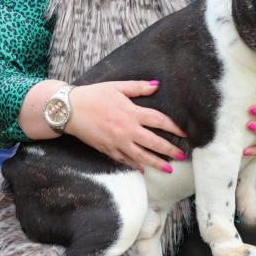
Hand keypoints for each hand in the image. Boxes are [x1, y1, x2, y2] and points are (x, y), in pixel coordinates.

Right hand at [64, 80, 186, 172]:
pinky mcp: (108, 150)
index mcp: (132, 113)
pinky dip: (135, 166)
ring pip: (141, 156)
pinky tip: (143, 170)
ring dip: (156, 163)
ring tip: (168, 169)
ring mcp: (117, 143)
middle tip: (182, 156)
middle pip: (154, 143)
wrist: (70, 110)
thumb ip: (138, 87)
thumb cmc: (94, 95)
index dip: (174, 127)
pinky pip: (125, 160)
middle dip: (170, 150)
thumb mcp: (117, 87)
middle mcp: (127, 130)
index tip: (186, 133)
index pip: (159, 121)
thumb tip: (157, 85)